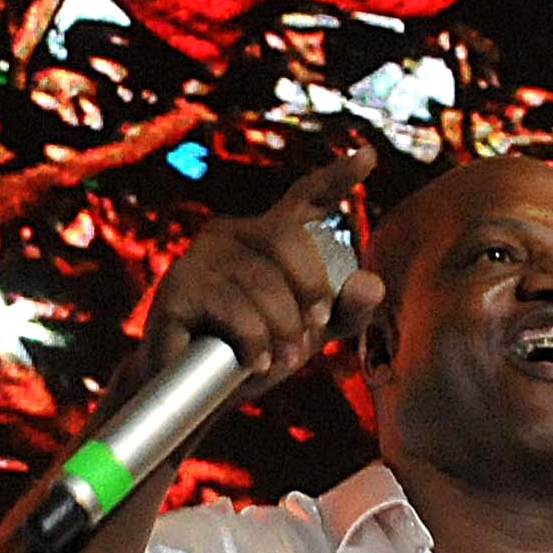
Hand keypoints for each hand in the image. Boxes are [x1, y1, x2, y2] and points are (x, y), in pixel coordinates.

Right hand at [135, 141, 382, 402]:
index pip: (305, 199)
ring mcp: (202, 256)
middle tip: (309, 332)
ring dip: (281, 331)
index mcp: (267, 239)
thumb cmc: (249, 354)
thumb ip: (344, 311)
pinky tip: (253, 361)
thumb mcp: (306, 335)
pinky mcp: (179, 285)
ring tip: (276, 360)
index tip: (368, 157)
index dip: (337, 177)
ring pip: (263, 283)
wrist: (194, 395)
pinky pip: (232, 307)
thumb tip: (373, 283)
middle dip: (311, 290)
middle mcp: (233, 234)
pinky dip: (253, 341)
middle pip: (289, 239)